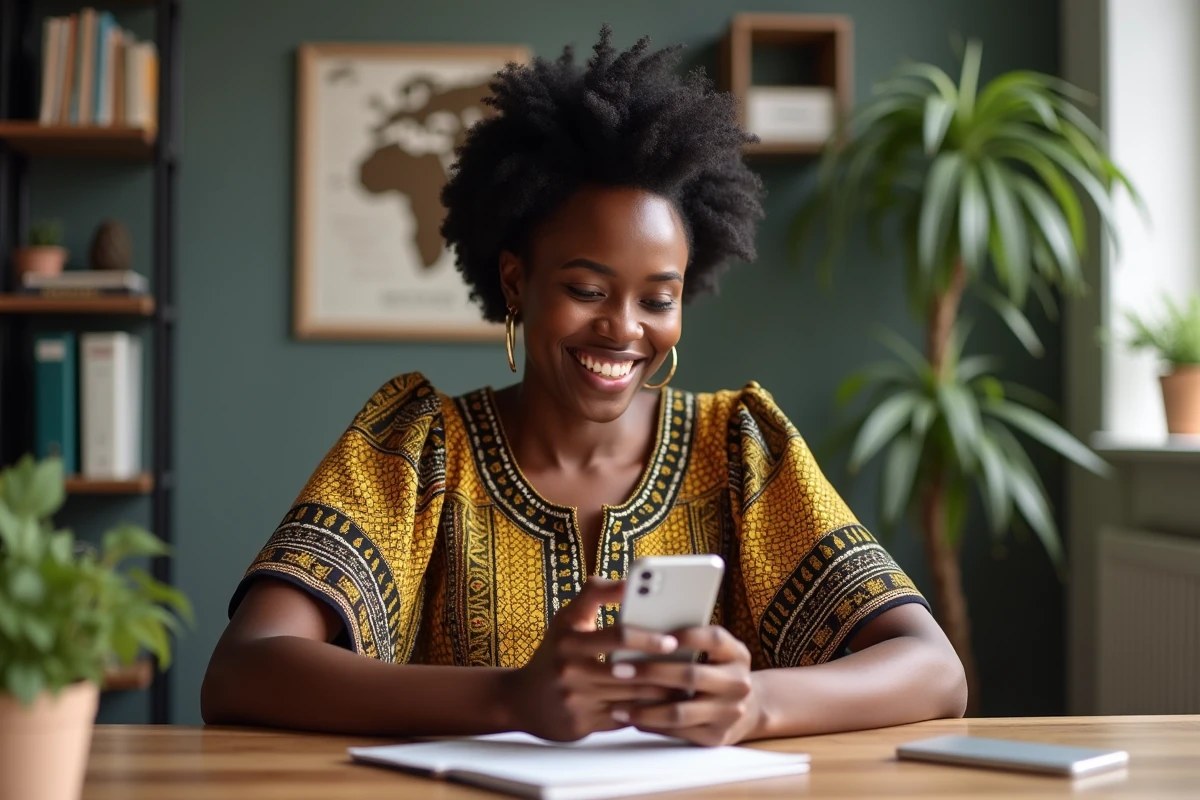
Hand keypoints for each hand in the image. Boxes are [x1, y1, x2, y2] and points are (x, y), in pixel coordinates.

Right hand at [500, 578, 679, 741]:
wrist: (522, 699)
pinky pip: (623, 718)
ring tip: (685, 684)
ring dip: (660, 693)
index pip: (615, 636)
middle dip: (661, 670)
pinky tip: (663, 705)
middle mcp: (570, 671)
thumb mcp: (567, 617)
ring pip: (630, 697)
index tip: (672, 640)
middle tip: (690, 666)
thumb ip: (595, 593)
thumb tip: (628, 581)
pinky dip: (645, 712)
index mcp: (569, 640)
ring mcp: (575, 701)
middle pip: (628, 671)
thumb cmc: (554, 652)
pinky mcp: (581, 725)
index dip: (646, 638)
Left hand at [611, 625, 761, 746]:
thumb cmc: (716, 671)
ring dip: (644, 709)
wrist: (747, 710)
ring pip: (679, 711)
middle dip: (650, 672)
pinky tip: (632, 718)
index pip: (712, 639)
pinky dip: (652, 725)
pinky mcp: (717, 736)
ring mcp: (729, 712)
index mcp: (736, 654)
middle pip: (690, 676)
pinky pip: (678, 731)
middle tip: (618, 670)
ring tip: (617, 704)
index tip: (651, 635)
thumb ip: (692, 642)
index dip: (684, 636)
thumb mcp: (716, 652)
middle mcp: (738, 683)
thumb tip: (644, 631)